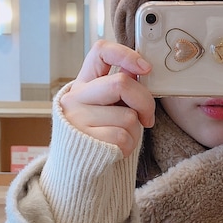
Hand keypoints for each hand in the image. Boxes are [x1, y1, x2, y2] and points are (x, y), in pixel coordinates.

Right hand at [59, 40, 155, 156]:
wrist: (78, 170)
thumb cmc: (100, 135)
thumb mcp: (106, 107)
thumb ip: (120, 89)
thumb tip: (142, 70)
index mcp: (83, 84)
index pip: (100, 52)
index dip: (126, 54)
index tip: (145, 68)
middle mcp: (75, 98)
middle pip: (121, 83)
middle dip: (145, 102)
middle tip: (147, 118)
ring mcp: (77, 118)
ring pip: (128, 116)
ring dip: (135, 131)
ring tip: (122, 137)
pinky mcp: (86, 140)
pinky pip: (124, 137)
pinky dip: (129, 145)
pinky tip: (117, 150)